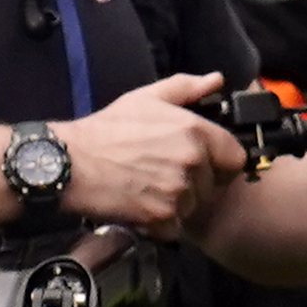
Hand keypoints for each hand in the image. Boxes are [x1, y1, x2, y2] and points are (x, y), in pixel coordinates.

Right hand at [55, 73, 248, 237]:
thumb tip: (216, 80)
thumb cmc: (106, 130)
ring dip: (178, 202)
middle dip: (196, 182)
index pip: (236, 158)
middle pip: (214, 184)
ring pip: (194, 205)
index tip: (207, 163)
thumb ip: (186, 88)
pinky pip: (175, 226)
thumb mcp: (145, 99)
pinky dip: (161, 222)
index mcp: (194, 131)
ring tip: (150, 187)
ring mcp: (177, 191)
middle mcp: (191, 162)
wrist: (70, 163)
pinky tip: (142, 204)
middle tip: (166, 173)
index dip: (222, 162)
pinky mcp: (161, 217)